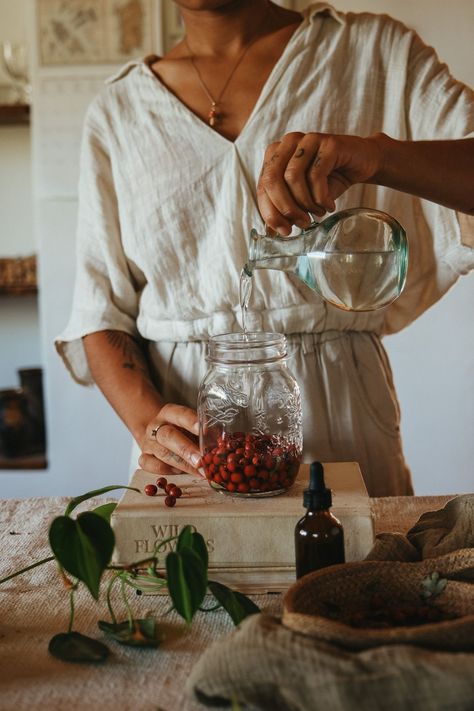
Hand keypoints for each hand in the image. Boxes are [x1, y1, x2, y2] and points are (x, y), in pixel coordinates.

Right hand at [138, 403, 201, 476]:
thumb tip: (224, 444)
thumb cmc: (182, 430)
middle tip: (201, 460)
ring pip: (162, 453)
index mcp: (170, 413)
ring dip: (182, 464)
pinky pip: (151, 465)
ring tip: (200, 472)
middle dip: (186, 449)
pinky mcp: (144, 457)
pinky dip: (166, 470)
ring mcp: (149, 442)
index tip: (205, 431)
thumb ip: (205, 433)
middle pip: (168, 436)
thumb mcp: (192, 426)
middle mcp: (156, 426)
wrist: (158, 433)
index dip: (192, 422)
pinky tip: (179, 472)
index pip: (180, 414)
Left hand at [257, 131, 381, 234]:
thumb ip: (286, 210)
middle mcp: (288, 143)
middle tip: (302, 223)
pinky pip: (316, 175)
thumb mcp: (304, 197)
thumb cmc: (329, 179)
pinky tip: (329, 205)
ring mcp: (307, 140)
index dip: (270, 212)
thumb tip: (271, 232)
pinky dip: (321, 197)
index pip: (263, 186)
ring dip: (305, 203)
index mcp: (275, 154)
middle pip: (272, 180)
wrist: (362, 163)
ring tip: (318, 213)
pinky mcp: (328, 143)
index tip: (284, 231)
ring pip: (292, 177)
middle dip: (285, 208)